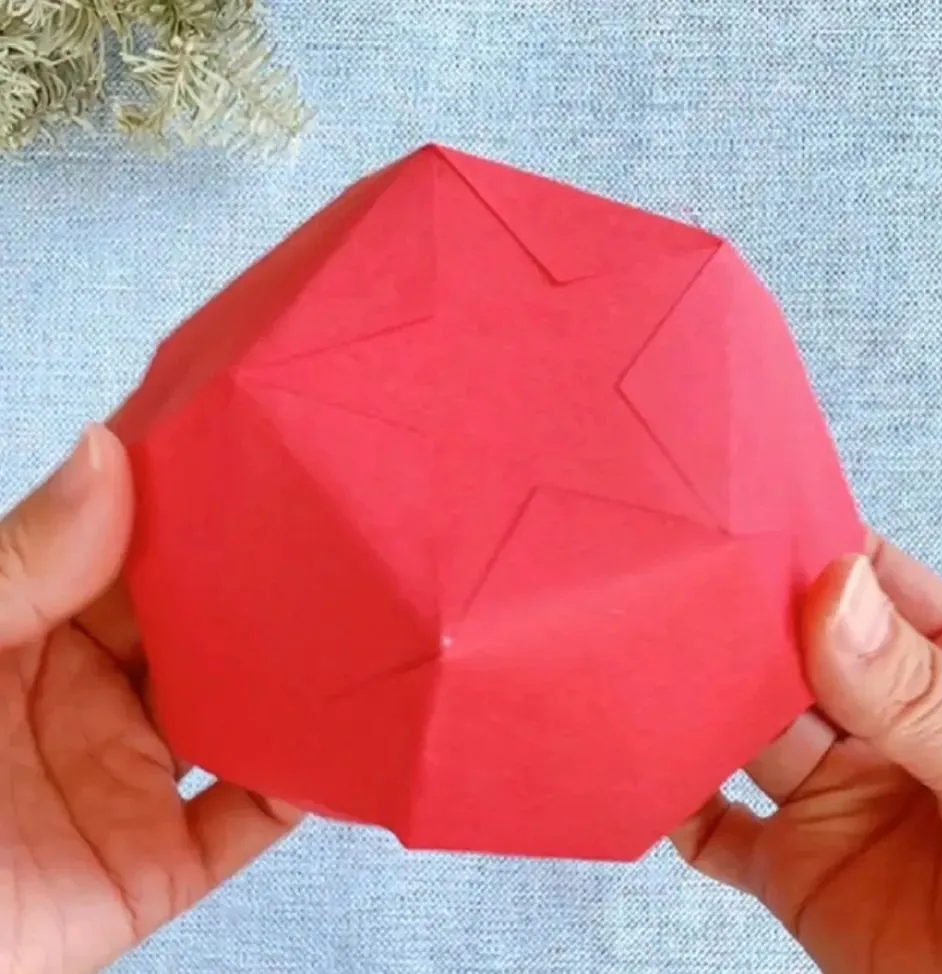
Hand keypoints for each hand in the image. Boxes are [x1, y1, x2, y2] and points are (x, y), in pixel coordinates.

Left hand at [0, 425, 300, 973]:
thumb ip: (24, 562)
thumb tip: (107, 449)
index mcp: (36, 631)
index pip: (134, 551)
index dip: (194, 502)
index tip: (266, 448)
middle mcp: (93, 697)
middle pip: (203, 628)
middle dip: (268, 581)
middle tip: (345, 523)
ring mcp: (131, 780)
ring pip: (241, 712)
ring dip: (301, 672)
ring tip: (369, 612)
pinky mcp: (159, 866)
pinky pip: (250, 817)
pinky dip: (306, 780)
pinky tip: (351, 731)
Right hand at [672, 534, 941, 973]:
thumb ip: (920, 693)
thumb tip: (834, 593)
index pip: (875, 588)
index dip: (815, 550)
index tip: (748, 519)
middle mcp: (887, 724)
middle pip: (795, 651)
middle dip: (743, 618)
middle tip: (682, 586)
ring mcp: (837, 794)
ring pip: (746, 727)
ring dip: (701, 699)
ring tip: (649, 659)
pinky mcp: (796, 870)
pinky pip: (715, 828)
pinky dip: (676, 800)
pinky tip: (650, 768)